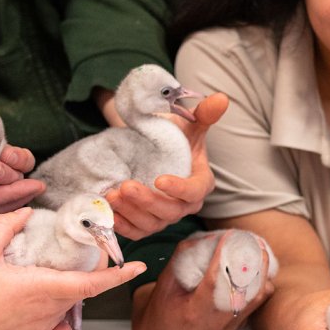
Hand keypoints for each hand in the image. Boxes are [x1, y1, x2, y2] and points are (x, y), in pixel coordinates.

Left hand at [106, 93, 227, 238]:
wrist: (152, 150)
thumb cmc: (175, 139)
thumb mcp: (189, 125)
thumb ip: (205, 115)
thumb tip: (221, 98)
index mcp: (200, 182)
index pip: (194, 192)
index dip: (179, 189)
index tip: (159, 179)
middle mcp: (184, 205)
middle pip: (170, 211)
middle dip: (147, 201)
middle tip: (126, 185)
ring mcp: (164, 216)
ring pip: (151, 223)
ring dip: (130, 212)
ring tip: (111, 194)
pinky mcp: (144, 224)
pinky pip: (135, 231)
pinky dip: (121, 225)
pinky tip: (108, 211)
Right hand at [131, 232, 275, 329]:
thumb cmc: (163, 308)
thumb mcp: (165, 282)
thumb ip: (184, 258)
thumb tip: (208, 237)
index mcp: (195, 311)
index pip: (215, 281)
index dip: (224, 256)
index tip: (230, 236)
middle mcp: (217, 320)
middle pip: (245, 289)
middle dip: (252, 261)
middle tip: (252, 239)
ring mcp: (231, 323)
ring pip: (258, 294)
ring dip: (261, 269)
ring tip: (258, 248)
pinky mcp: (240, 322)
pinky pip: (258, 299)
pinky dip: (261, 279)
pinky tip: (257, 264)